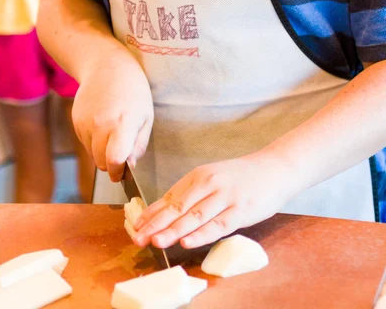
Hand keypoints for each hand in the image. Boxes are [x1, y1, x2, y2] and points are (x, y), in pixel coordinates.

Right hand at [71, 49, 153, 182]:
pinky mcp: (76, 121)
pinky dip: (94, 141)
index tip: (123, 173)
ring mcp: (85, 123)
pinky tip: (103, 123)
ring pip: (92, 154)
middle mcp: (100, 124)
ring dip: (102, 151)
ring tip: (113, 131)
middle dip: (112, 164)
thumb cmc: (133, 90)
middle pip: (101, 162)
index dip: (118, 172)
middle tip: (122, 152)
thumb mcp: (147, 116)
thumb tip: (130, 166)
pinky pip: (85, 143)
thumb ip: (139, 145)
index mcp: (122, 123)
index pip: (114, 160)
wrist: (106, 66)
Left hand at [132, 153, 292, 248]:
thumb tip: (166, 212)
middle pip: (178, 207)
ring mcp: (225, 197)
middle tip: (138, 237)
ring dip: (173, 230)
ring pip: (194, 217)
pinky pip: (218, 225)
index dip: (152, 214)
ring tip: (156, 241)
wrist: (275, 168)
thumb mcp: (213, 177)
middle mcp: (209, 184)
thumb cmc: (241, 176)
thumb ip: (193, 193)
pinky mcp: (241, 210)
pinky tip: (187, 241)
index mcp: (199, 176)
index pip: (170, 197)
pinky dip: (201, 234)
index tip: (135, 226)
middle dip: (156, 224)